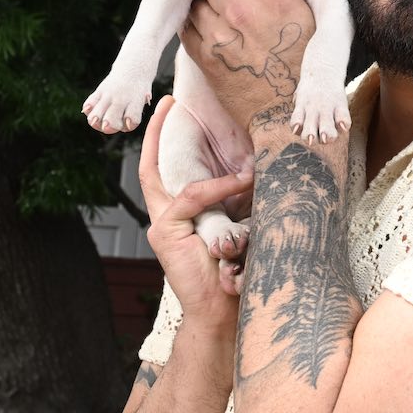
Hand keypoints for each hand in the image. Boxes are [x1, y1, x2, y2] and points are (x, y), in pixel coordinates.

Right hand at [138, 97, 252, 330]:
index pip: (163, 168)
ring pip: (174, 182)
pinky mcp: (166, 233)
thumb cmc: (237, 270)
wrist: (223, 310)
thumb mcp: (237, 227)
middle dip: (156, 131)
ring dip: (207, 164)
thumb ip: (236, 202)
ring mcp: (162, 225)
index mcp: (178, 214)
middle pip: (150, 166)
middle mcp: (164, 216)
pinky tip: (238, 181)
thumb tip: (262, 169)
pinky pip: (190, 199)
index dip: (163, 139)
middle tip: (167, 101)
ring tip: (233, 154)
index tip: (171, 110)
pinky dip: (216, 188)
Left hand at [180, 0, 314, 131]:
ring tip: (221, 14)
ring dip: (205, 3)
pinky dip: (195, 23)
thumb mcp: (309, 19)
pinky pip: (187, 25)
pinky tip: (211, 29)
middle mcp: (242, 8)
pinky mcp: (203, 54)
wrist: (284, 114)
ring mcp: (219, 32)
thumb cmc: (302, 64)